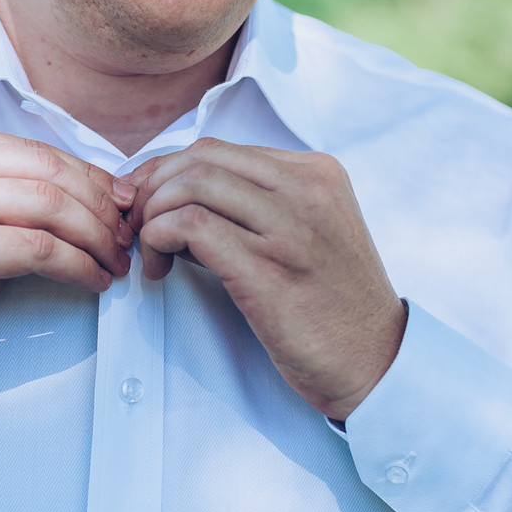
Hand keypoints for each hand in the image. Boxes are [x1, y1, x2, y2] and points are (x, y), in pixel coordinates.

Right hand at [0, 124, 135, 376]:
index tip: (120, 203)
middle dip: (100, 207)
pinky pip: (36, 249)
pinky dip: (76, 266)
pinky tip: (91, 280)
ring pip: (48, 206)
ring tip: (113, 262)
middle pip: (47, 172)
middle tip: (124, 236)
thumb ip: (6, 194)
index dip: (89, 176)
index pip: (34, 150)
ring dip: (94, 238)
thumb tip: (95, 197)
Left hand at [122, 138, 404, 420]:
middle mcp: (306, 189)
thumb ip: (253, 208)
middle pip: (199, 161)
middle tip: (136, 228)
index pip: (217, 150)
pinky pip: (190, 225)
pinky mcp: (267, 268)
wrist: (375, 362)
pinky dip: (158, 239)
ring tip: (151, 254)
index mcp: (316, 172)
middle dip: (150, 190)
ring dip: (152, 217)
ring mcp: (290, 227)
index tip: (145, 204)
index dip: (165, 172)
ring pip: (191, 186)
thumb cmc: (330, 305)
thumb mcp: (305, 233)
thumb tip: (173, 197)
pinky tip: (160, 268)